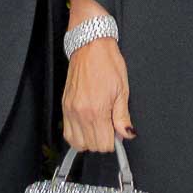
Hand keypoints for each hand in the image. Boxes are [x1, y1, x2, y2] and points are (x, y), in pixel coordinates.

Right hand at [62, 37, 132, 152]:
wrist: (90, 46)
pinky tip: (87, 125)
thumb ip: (123, 117)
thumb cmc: (107, 63)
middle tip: (110, 126)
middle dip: (103, 141)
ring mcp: (70, 110)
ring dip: (89, 140)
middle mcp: (80, 113)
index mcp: (97, 110)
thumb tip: (127, 133)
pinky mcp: (64, 106)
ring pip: (77, 143)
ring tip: (98, 126)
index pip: (104, 144)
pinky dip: (78, 134)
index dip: (115, 141)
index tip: (118, 131)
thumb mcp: (123, 90)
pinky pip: (67, 132)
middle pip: (91, 146)